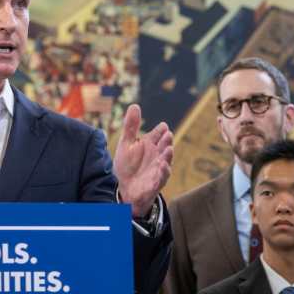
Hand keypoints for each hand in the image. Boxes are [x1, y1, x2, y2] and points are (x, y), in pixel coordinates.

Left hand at [113, 104, 172, 218]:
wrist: (125, 188)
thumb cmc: (128, 165)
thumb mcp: (126, 143)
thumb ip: (131, 126)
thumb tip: (135, 105)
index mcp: (150, 145)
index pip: (159, 134)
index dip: (161, 131)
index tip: (163, 127)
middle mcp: (157, 156)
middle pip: (165, 146)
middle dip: (167, 142)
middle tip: (168, 135)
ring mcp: (158, 169)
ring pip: (166, 162)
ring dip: (168, 156)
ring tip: (168, 149)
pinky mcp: (155, 183)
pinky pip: (161, 178)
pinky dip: (163, 173)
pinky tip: (162, 166)